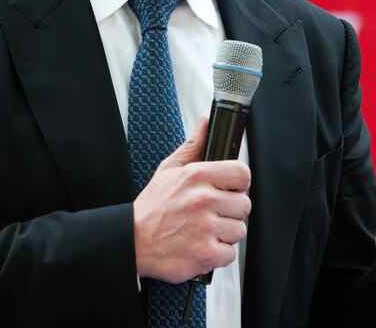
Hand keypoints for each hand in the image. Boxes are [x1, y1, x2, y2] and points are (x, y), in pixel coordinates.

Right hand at [133, 118, 252, 282]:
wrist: (132, 241)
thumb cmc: (152, 207)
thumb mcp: (169, 169)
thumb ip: (192, 145)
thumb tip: (206, 121)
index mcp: (197, 176)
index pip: (242, 174)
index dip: (238, 184)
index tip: (229, 190)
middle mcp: (203, 200)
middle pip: (244, 205)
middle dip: (230, 211)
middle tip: (212, 214)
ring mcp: (205, 228)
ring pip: (239, 230)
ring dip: (225, 233)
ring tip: (204, 231)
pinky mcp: (206, 253)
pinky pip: (230, 253)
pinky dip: (218, 254)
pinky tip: (202, 246)